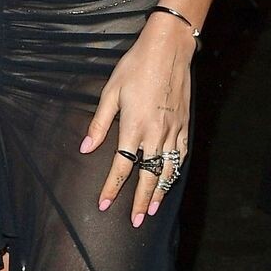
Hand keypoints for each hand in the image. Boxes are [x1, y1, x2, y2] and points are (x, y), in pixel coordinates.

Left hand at [78, 17, 192, 226]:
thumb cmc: (136, 67)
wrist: (169, 49)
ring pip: (167, 169)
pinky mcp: (184, 124)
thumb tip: (86, 147)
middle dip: (141, 201)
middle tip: (136, 221)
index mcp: (134, 126)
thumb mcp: (111, 92)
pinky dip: (175, 171)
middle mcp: (156, 133)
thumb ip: (99, 123)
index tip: (103, 204)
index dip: (112, 188)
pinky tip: (170, 180)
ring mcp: (173, 130)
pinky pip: (181, 155)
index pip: (122, 166)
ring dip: (160, 191)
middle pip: (148, 175)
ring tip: (153, 209)